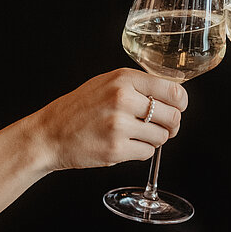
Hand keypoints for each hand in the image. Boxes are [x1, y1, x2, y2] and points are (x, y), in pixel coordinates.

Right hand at [30, 68, 186, 170]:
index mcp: (123, 79)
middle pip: (173, 116)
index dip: (181, 103)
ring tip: (136, 135)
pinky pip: (148, 153)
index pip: (173, 90)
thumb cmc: (79, 108)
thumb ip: (137, 85)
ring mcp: (119, 125)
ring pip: (162, 137)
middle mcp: (122, 99)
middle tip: (162, 127)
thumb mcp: (107, 83)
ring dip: (155, 139)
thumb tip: (172, 94)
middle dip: (171, 125)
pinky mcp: (116, 149)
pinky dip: (141, 151)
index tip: (178, 108)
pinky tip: (125, 144)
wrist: (50, 133)